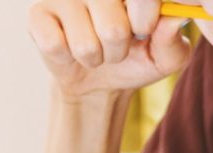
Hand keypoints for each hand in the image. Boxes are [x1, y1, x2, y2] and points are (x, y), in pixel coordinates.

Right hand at [28, 0, 191, 99]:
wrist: (100, 80)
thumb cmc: (137, 59)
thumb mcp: (166, 57)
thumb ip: (173, 40)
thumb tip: (174, 18)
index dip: (145, 23)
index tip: (143, 31)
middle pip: (113, 29)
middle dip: (119, 50)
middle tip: (116, 46)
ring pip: (85, 44)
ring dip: (95, 58)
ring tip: (96, 50)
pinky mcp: (38, 13)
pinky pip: (55, 46)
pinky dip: (68, 59)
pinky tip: (70, 49)